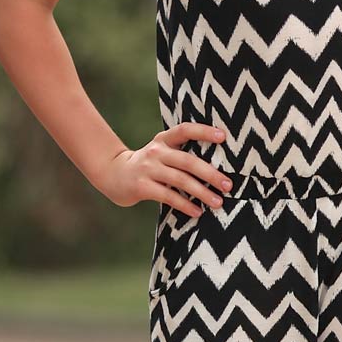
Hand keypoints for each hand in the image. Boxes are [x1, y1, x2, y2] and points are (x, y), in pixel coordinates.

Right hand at [97, 123, 230, 216]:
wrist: (113, 174)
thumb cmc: (149, 165)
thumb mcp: (162, 152)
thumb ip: (182, 154)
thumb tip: (219, 168)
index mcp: (163, 140)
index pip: (185, 130)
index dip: (204, 131)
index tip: (224, 137)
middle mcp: (156, 152)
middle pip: (187, 161)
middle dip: (210, 174)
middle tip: (228, 185)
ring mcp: (147, 169)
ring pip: (180, 180)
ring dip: (202, 193)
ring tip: (218, 202)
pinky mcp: (141, 186)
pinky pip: (168, 196)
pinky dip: (185, 205)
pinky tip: (197, 212)